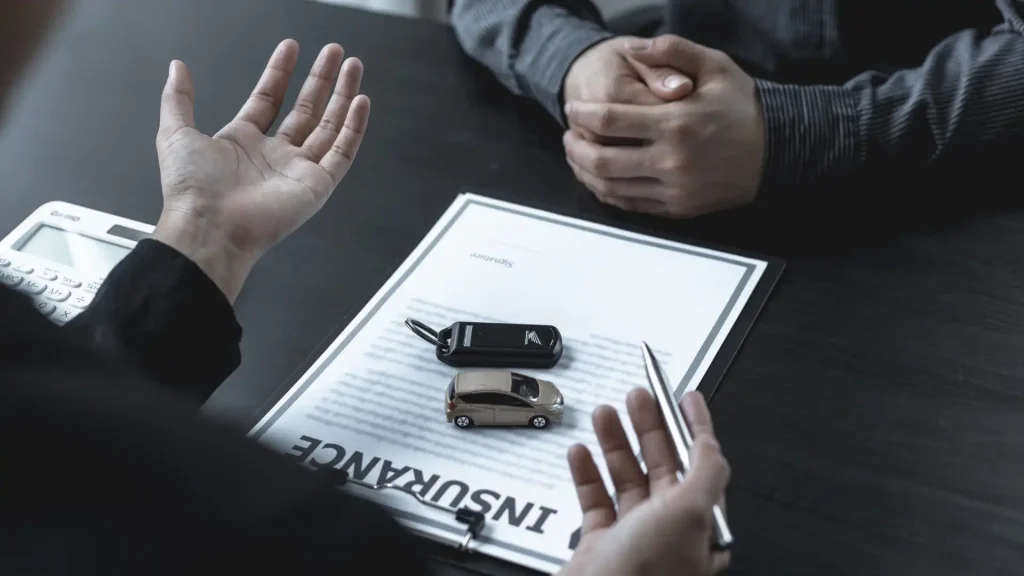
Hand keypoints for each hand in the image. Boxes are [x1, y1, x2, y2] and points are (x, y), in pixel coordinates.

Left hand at [153, 40, 370, 301]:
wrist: (210, 226)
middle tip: (335, 53)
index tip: (291, 48)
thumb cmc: (192, 190)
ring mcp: (298, 170)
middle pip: (306, 110)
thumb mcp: (176, 133)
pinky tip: (360, 103)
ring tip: (353, 67)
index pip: (269, 100)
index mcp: (243, 144)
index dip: (280, 73)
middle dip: (321, 80)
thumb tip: (177, 69)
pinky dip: (354, 128)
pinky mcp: (317, 186)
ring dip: (342, 96)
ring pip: (329, 126)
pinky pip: (342, 152)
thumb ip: (178, 98)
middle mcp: (274, 156)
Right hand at [559, 389, 730, 575]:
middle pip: (661, 466)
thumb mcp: (689, 514)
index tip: (688, 397)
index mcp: (700, 527)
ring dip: (615, 443)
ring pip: (626, 480)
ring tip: (604, 414)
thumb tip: (710, 442)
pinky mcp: (600, 548)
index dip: (696, 426)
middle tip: (638, 396)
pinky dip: (586, 474)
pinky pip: (595, 503)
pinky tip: (580, 453)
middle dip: (649, 427)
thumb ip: (706, 473)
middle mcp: (669, 533)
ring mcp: (633, 540)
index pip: (704, 464)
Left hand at [562, 35, 764, 217]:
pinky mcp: (678, 208)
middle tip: (568, 136)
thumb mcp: (715, 66)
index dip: (582, 114)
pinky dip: (608, 192)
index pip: (609, 120)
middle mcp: (671, 160)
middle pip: (601, 160)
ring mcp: (674, 189)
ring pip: (611, 187)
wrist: (779, 151)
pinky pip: (630, 205)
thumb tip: (634, 47)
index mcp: (675, 123)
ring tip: (578, 156)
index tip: (572, 109)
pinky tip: (601, 178)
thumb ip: (672, 50)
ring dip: (585, 172)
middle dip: (575, 148)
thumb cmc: (744, 107)